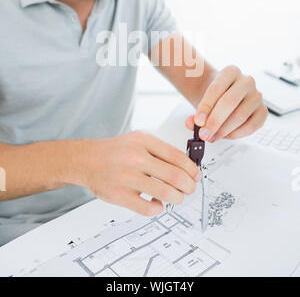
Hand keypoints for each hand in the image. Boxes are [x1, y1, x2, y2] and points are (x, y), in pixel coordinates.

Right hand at [76, 131, 200, 215]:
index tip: (196, 176)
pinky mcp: (119, 195)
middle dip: (189, 186)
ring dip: (178, 198)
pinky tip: (157, 204)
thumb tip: (188, 168)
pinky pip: (148, 208)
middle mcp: (135, 157)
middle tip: (190, 189)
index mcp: (143, 141)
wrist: (86, 159)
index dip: (192, 169)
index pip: (177, 156)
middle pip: (175, 176)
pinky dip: (158, 208)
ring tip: (177, 197)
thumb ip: (161, 151)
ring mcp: (126, 177)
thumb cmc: (116, 151)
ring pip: (165, 193)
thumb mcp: (138, 140)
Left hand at [185, 65, 267, 141]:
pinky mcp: (262, 111)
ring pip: (240, 116)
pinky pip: (251, 126)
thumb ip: (196, 112)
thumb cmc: (214, 97)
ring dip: (223, 130)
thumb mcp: (202, 99)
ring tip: (211, 136)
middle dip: (215, 121)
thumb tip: (192, 123)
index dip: (206, 107)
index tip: (198, 120)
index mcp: (231, 71)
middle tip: (204, 133)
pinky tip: (225, 135)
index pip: (217, 89)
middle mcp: (246, 81)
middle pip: (230, 102)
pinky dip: (236, 134)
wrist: (224, 95)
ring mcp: (257, 96)